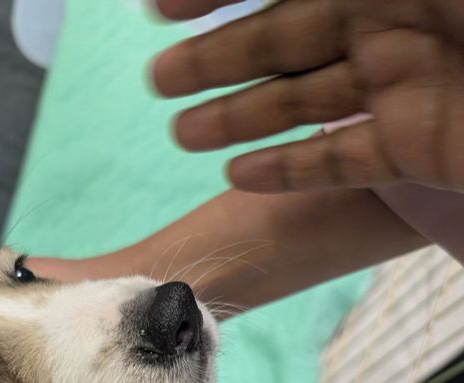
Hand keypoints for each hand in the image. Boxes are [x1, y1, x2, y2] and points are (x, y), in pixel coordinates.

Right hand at [152, 0, 463, 193]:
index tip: (157, 10)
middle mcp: (385, 25)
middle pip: (279, 44)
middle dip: (213, 62)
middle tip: (157, 81)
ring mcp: (400, 90)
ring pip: (302, 105)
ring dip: (238, 118)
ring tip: (182, 135)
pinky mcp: (416, 150)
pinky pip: (343, 162)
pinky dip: (290, 171)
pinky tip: (238, 176)